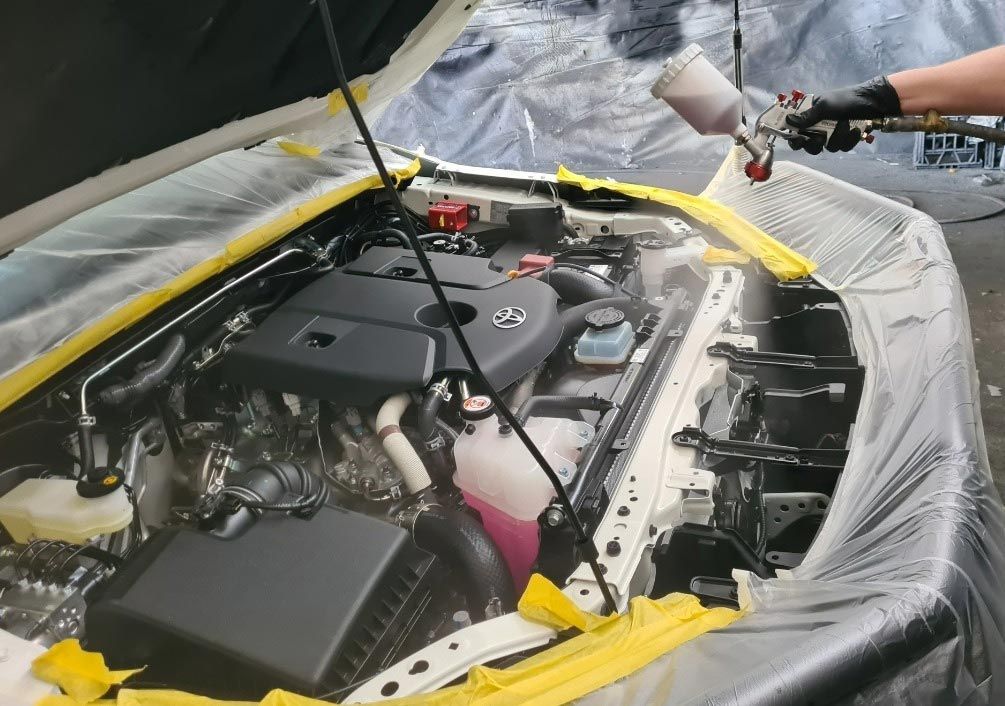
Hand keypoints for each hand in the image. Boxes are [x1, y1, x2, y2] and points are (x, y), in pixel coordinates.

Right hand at [786, 76, 901, 152]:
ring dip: (838, 139)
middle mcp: (819, 126)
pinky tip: (856, 131)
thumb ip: (807, 117)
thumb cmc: (847, 100)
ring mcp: (832, 134)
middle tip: (822, 138)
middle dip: (816, 143)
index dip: (794, 138)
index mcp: (810, 115)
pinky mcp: (844, 139)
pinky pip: (841, 148)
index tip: (799, 139)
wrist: (875, 102)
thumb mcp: (825, 106)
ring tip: (847, 125)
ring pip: (827, 148)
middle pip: (808, 145)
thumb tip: (787, 121)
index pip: (794, 131)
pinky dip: (849, 140)